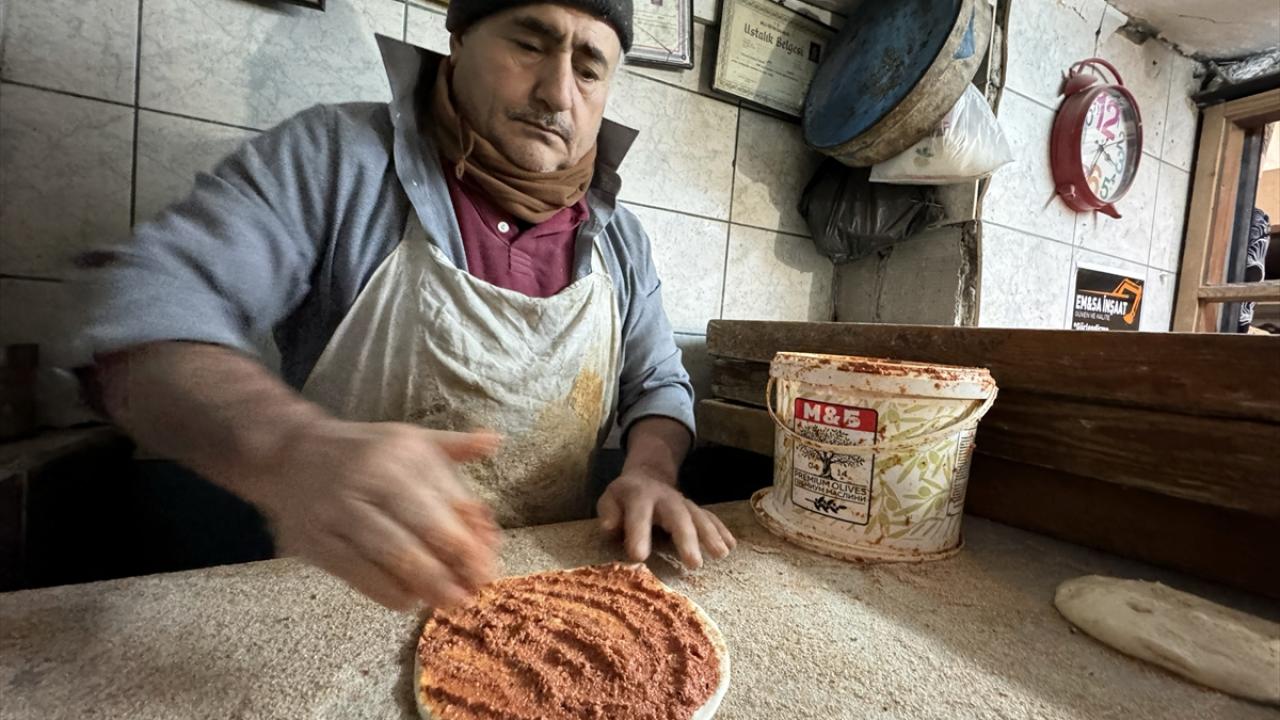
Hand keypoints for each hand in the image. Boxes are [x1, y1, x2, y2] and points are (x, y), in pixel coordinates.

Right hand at [244, 419, 501, 610]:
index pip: (446, 503)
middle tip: (471, 592)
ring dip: (425, 585)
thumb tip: (494, 441)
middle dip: (452, 567)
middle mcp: (371, 478)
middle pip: (422, 530)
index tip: (487, 566)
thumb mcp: (408, 438)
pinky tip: (407, 600)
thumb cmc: (363, 451)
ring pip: (391, 554)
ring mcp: (340, 510)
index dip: (470, 541)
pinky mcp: (316, 539)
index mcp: (402, 453)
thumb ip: (453, 447)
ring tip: (446, 601)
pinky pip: (357, 572)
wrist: (289, 455)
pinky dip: (386, 591)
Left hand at [597, 469, 735, 568]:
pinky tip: (731, 546)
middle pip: (677, 515)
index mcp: (639, 496)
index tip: (639, 557)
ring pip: (699, 516)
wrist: (646, 477)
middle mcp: (665, 498)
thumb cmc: (624, 498)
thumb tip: (609, 527)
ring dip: (711, 535)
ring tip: (721, 554)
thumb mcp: (609, 500)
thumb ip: (608, 512)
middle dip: (686, 538)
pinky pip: (710, 518)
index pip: (639, 514)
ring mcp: (683, 502)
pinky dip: (722, 530)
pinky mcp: (694, 509)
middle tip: (694, 563)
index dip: (638, 534)